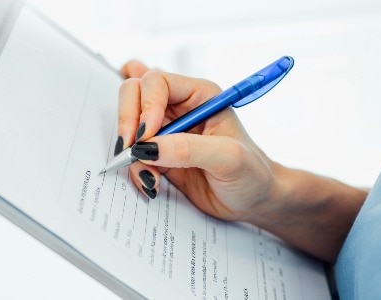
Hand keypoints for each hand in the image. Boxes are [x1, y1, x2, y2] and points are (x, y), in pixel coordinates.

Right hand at [117, 60, 281, 222]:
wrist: (253, 201)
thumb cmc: (252, 173)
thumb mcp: (227, 158)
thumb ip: (188, 149)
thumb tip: (147, 147)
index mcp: (199, 95)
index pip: (157, 82)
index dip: (146, 105)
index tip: (146, 135)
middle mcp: (179, 106)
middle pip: (133, 92)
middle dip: (127, 120)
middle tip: (131, 149)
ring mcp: (165, 130)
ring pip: (128, 123)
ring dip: (130, 150)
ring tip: (150, 175)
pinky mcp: (157, 153)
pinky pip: (131, 152)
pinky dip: (133, 167)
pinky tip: (153, 182)